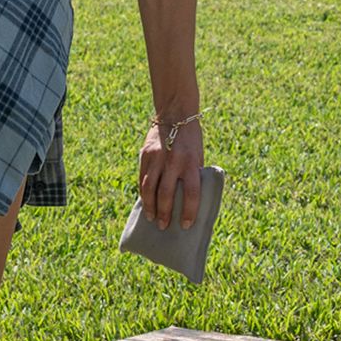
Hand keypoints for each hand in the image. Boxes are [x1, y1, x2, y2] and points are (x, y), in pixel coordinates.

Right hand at [138, 115, 203, 229]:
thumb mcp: (197, 156)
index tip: (185, 225)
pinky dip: (143, 192)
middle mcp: (173, 161)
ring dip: (150, 206)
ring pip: (149, 188)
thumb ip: (192, 175)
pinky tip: (145, 202)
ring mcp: (156, 158)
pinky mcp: (145, 154)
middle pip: (166, 194)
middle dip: (164, 213)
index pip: (191, 192)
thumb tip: (188, 200)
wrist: (176, 113)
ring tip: (151, 218)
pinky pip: (142, 178)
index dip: (188, 211)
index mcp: (190, 162)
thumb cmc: (191, 139)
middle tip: (164, 226)